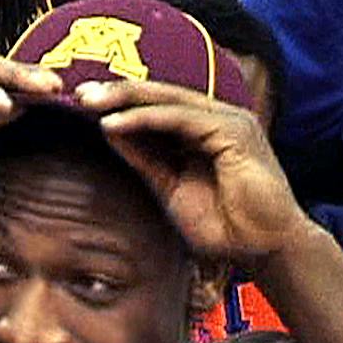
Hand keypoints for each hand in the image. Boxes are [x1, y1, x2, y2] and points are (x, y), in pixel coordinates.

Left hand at [85, 79, 312, 265]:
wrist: (265, 249)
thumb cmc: (225, 226)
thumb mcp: (171, 188)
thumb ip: (146, 160)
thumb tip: (109, 132)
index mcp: (205, 129)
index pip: (157, 106)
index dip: (120, 103)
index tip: (81, 105)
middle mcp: (218, 118)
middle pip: (160, 95)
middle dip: (117, 92)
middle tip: (78, 93)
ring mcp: (229, 121)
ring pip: (168, 100)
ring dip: (125, 99)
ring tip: (90, 103)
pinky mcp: (234, 132)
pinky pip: (181, 119)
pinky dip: (146, 119)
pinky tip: (116, 123)